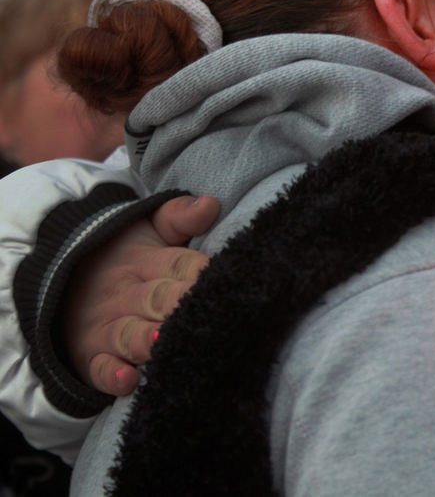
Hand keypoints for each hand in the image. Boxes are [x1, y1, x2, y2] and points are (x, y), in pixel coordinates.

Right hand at [61, 195, 220, 395]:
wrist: (62, 278)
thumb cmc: (123, 256)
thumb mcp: (148, 229)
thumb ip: (179, 216)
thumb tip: (211, 204)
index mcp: (147, 261)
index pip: (180, 264)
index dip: (200, 270)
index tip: (221, 275)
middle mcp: (128, 295)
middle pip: (159, 298)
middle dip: (181, 303)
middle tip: (204, 309)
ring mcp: (108, 327)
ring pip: (131, 335)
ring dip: (149, 339)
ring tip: (166, 340)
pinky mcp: (91, 357)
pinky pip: (99, 369)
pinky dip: (111, 377)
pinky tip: (128, 380)